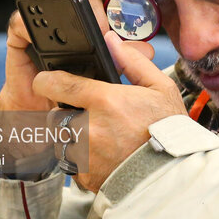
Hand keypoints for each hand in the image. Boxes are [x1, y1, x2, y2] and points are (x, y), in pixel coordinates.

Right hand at [0, 0, 136, 111]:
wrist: (54, 109)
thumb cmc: (87, 84)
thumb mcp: (114, 66)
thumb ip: (129, 54)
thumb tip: (146, 47)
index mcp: (99, 9)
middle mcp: (72, 8)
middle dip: (98, 4)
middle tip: (107, 29)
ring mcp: (46, 17)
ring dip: (72, 14)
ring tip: (88, 34)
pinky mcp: (21, 31)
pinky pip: (22, 20)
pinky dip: (31, 25)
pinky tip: (44, 36)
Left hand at [34, 31, 186, 191]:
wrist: (172, 176)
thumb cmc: (169, 130)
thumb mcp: (161, 88)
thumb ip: (133, 62)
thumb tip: (112, 42)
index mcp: (105, 101)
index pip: (57, 84)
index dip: (47, 80)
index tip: (47, 80)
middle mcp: (88, 127)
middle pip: (56, 113)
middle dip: (67, 111)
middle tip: (89, 114)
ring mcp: (84, 154)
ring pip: (61, 138)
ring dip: (72, 135)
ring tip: (99, 137)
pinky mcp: (83, 175)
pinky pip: (71, 161)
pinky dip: (81, 157)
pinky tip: (103, 154)